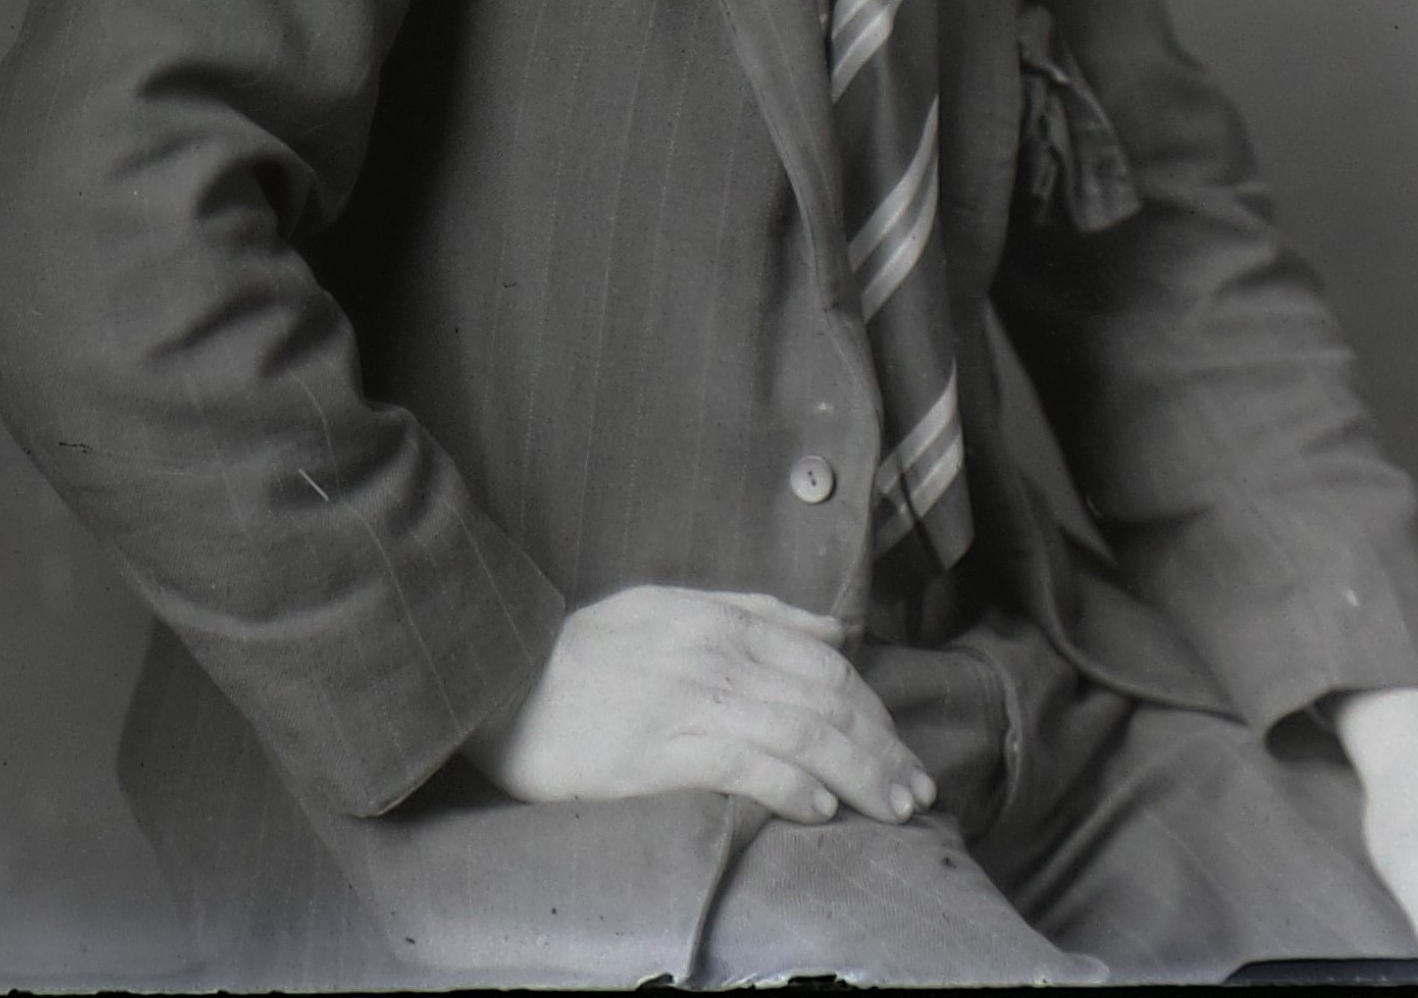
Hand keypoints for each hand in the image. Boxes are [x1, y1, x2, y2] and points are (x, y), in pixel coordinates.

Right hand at [464, 585, 937, 827]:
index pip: (824, 660)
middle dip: (883, 748)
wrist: (499, 684)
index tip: (901, 748)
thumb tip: (836, 626)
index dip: (874, 708)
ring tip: (892, 807)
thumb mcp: (667, 608)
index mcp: (715, 619)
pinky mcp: (657, 752)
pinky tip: (822, 809)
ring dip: (860, 773)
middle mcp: (710, 655)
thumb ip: (753, 612)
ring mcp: (684, 702)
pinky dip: (794, 786)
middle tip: (918, 791)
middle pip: (825, 701)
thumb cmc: (585, 655)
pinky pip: (745, 766)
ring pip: (801, 734)